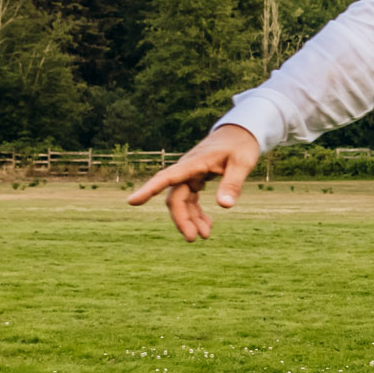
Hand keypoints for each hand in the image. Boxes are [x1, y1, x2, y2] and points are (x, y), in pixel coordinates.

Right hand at [124, 123, 261, 241]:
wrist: (239, 133)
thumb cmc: (241, 145)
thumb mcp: (242, 163)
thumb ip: (232, 184)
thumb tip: (225, 206)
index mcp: (194, 163)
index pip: (167, 177)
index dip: (149, 189)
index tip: (132, 202)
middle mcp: (187, 170)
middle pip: (175, 197)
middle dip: (182, 219)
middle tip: (193, 239)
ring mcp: (190, 176)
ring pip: (182, 201)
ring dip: (190, 219)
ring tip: (204, 236)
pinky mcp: (196, 180)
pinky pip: (190, 200)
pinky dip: (197, 213)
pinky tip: (207, 225)